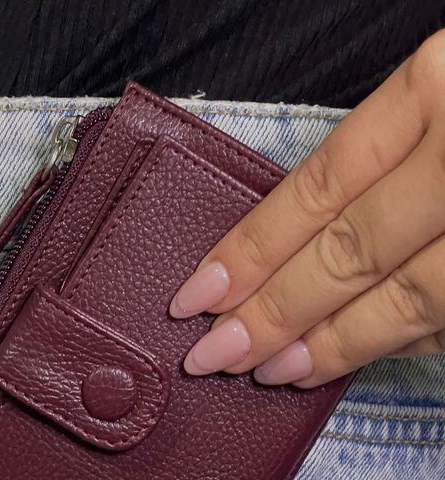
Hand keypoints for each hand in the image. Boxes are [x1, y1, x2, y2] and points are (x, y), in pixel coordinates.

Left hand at [170, 30, 444, 387]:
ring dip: (329, 343)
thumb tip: (283, 237)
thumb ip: (370, 156)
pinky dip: (392, 343)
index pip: (316, 189)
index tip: (197, 295)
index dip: (250, 249)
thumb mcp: (434, 92)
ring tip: (265, 369)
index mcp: (437, 91)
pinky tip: (343, 358)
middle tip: (213, 353)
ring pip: (406, 298)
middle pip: (349, 253)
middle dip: (273, 312)